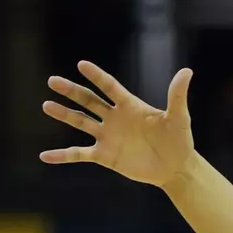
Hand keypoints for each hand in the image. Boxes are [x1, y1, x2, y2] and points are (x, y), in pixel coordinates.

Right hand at [43, 62, 197, 187]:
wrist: (175, 167)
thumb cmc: (179, 140)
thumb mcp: (179, 118)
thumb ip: (177, 95)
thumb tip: (187, 71)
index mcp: (130, 105)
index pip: (110, 87)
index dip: (97, 76)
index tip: (82, 65)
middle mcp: (114, 118)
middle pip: (88, 101)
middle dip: (71, 91)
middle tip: (52, 81)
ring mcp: (107, 136)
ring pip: (80, 122)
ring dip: (63, 114)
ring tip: (46, 105)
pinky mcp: (104, 156)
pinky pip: (79, 154)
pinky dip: (63, 155)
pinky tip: (45, 156)